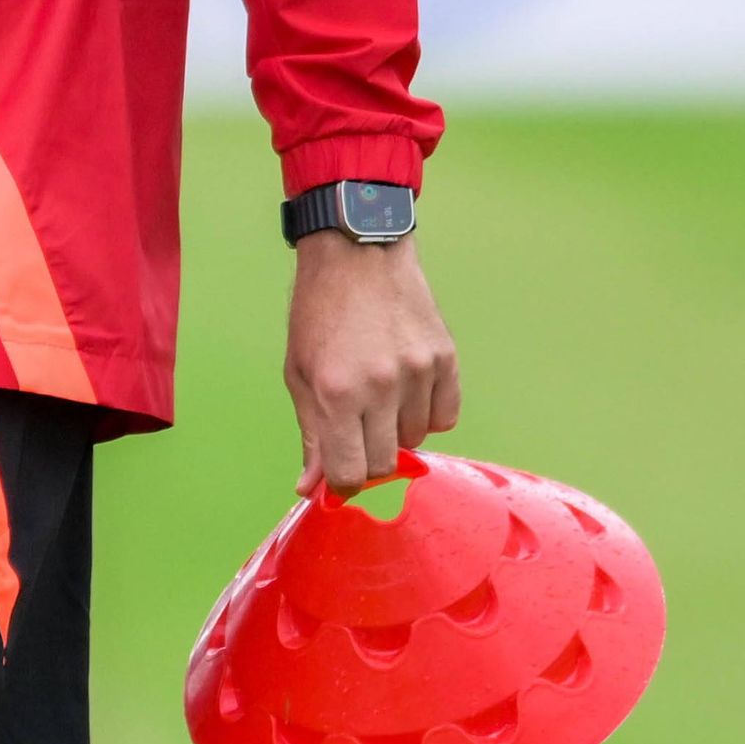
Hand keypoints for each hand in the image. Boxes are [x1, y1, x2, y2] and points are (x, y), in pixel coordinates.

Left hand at [285, 233, 459, 495]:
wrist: (357, 255)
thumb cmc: (319, 314)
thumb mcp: (298, 374)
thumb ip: (311, 435)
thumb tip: (311, 488)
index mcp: (336, 393)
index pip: (350, 473)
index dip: (342, 484)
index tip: (339, 477)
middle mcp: (381, 386)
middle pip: (385, 464)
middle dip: (368, 460)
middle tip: (356, 433)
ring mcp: (418, 372)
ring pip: (416, 441)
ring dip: (396, 433)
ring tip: (378, 399)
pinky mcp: (445, 359)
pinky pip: (445, 417)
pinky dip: (427, 415)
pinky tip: (407, 392)